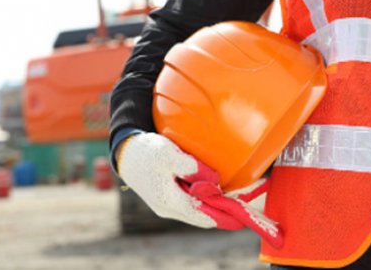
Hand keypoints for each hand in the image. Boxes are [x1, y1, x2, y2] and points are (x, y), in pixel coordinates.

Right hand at [117, 132, 283, 247]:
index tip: (242, 217)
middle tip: (244, 207)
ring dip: (214, 206)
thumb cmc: (146, 152)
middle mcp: (169, 207)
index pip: (202, 215)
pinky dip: (204, 199)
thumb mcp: (168, 154)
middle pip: (202, 215)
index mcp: (169, 200)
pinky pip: (190, 203)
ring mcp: (167, 204)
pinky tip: (215, 190)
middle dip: (223, 213)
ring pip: (196, 210)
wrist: (126, 153)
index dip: (224, 217)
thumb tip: (214, 178)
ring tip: (234, 199)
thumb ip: (191, 167)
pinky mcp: (168, 197)